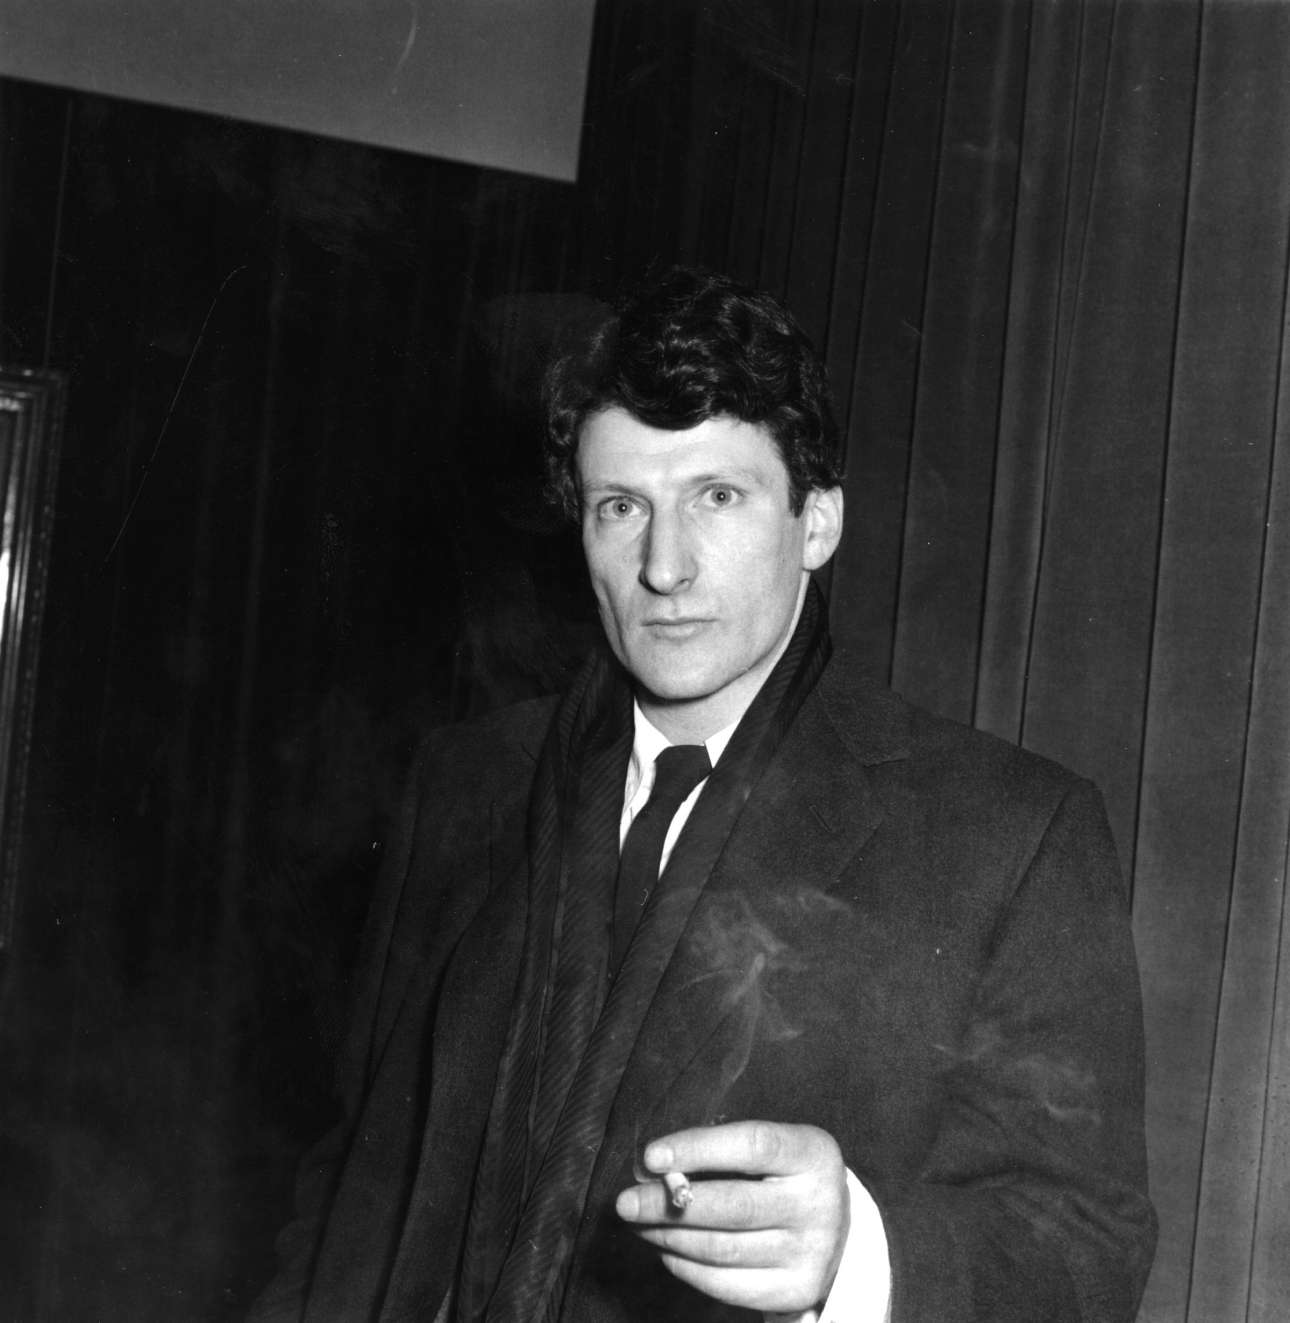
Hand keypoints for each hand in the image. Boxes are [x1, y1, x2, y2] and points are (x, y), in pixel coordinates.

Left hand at [615, 1120, 849, 1314]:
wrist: (836, 1227)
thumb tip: (655, 1169)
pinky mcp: (794, 1291)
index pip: (752, 1145)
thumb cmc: (783, 1174)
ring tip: (639, 1224)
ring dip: (669, 1237)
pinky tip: (667, 1250)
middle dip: (668, 1204)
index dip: (698, 1148)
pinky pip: (725, 1284)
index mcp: (814, 1154)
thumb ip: (723, 1151)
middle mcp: (819, 1205)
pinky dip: (687, 1267)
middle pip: (733, 1205)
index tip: (651, 1156)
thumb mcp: (770, 1149)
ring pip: (722, 1249)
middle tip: (624, 1202)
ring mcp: (810, 1253)